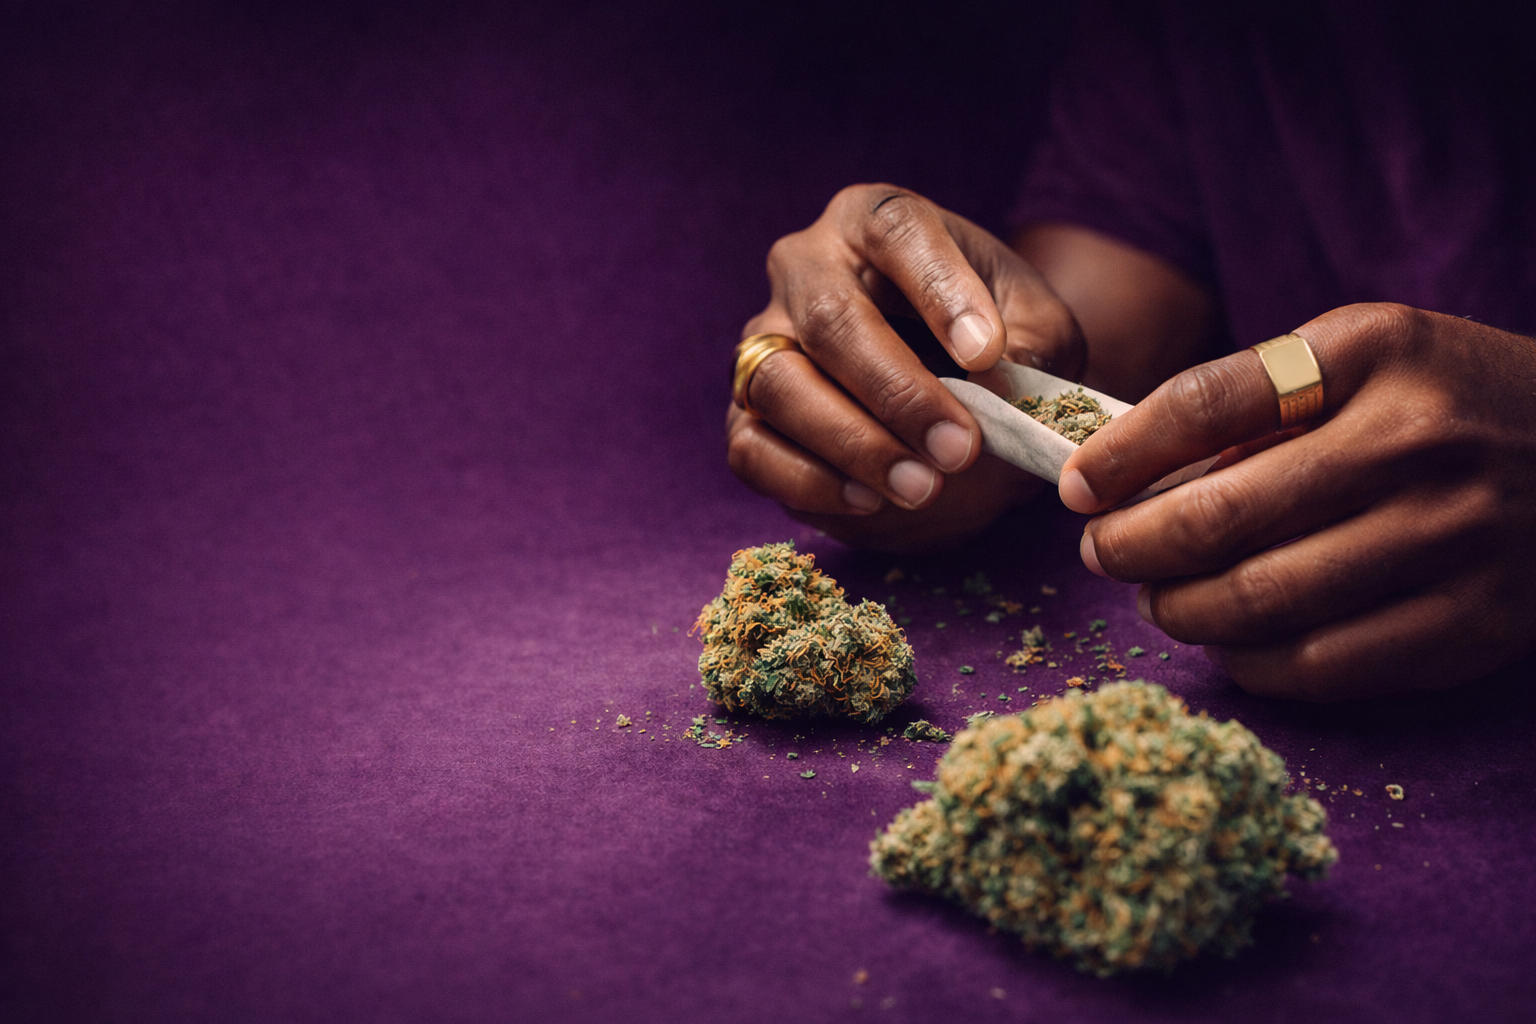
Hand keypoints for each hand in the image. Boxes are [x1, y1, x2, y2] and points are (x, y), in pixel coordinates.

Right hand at [726, 184, 1084, 549]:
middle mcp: (806, 267)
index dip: (941, 291)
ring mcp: (765, 341)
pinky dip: (808, 480)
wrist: (953, 402)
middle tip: (960, 448)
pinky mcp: (745, 413)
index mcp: (878, 221)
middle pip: (829, 317)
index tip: (987, 353)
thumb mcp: (1039, 330)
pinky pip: (752, 448)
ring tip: (921, 486)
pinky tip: (869, 499)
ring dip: (853, 443)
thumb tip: (995, 383)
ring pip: (778, 384)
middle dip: (897, 391)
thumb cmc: (993, 346)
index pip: (898, 232)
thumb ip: (1032, 345)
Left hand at [1061, 303, 1535, 699]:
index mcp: (1373, 351)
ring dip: (1177, 609)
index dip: (1118, 455)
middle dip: (1129, 546)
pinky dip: (1247, 662)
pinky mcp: (1472, 622)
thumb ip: (1256, 404)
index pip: (1204, 403)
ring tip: (1155, 597)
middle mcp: (1414, 439)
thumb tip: (1125, 478)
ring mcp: (1450, 537)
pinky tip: (1224, 642)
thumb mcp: (1364, 356)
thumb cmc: (1447, 399)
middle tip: (1102, 553)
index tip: (1073, 487)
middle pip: (1217, 516)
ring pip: (1258, 600)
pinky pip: (1321, 665)